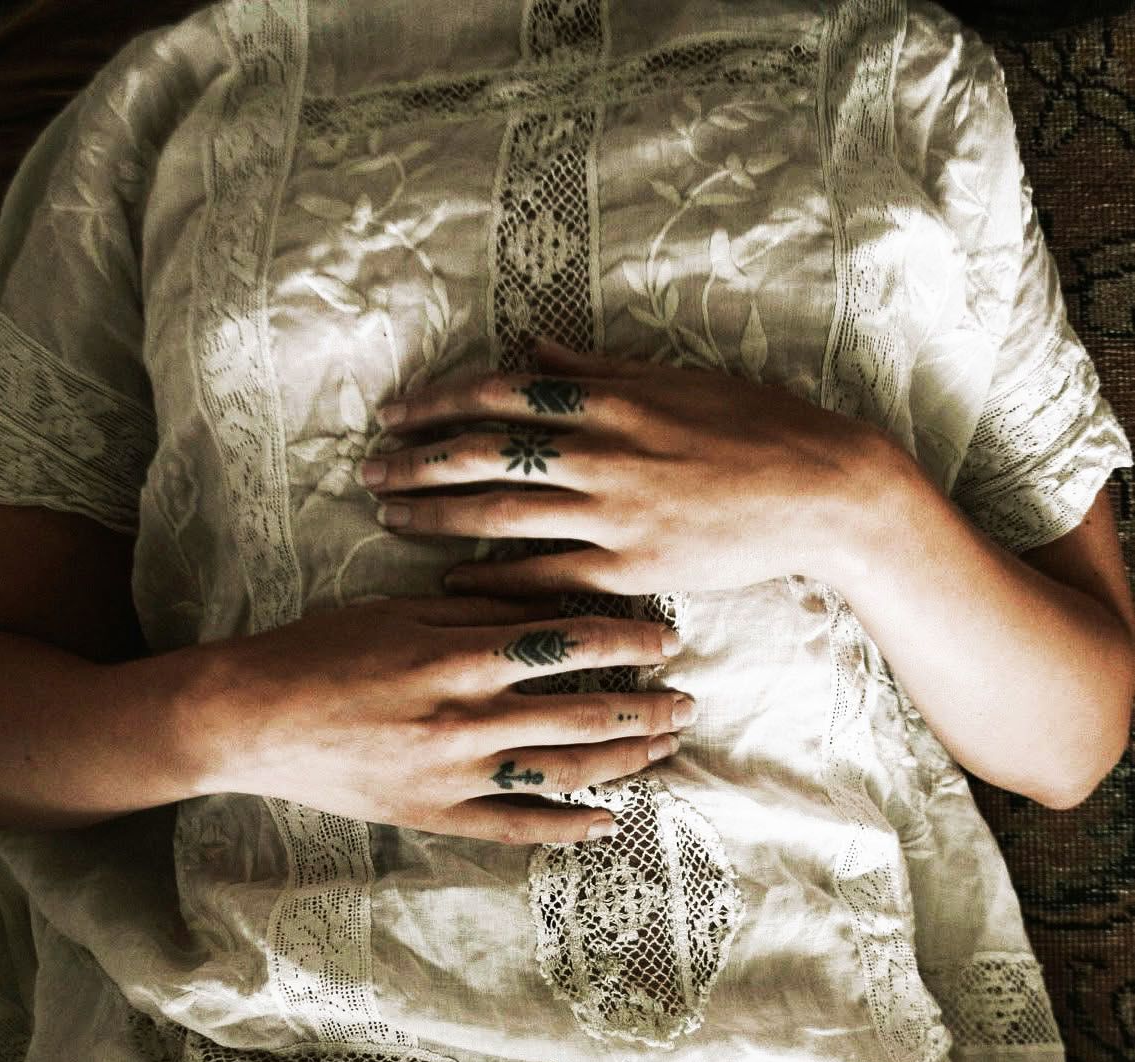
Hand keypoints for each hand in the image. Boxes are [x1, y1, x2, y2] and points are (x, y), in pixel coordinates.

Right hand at [194, 593, 695, 844]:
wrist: (253, 719)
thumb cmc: (320, 651)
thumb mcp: (398, 608)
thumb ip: (474, 608)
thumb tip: (546, 601)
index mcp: (459, 655)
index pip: (567, 645)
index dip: (626, 643)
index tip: (666, 642)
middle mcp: (467, 718)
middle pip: (582, 715)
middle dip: (644, 709)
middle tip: (687, 702)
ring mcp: (454, 775)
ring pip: (562, 774)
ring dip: (621, 763)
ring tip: (662, 751)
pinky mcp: (435, 816)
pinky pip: (514, 828)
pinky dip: (565, 829)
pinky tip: (606, 822)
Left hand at [360, 333, 869, 598]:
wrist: (820, 491)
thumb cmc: (754, 426)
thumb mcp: (675, 379)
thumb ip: (598, 370)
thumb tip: (536, 351)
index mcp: (609, 400)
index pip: (499, 395)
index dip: (438, 404)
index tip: (393, 414)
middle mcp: (602, 453)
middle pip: (483, 453)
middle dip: (416, 463)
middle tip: (367, 473)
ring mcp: (613, 514)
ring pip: (501, 515)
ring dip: (436, 518)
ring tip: (389, 521)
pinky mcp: (631, 569)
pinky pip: (544, 577)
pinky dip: (492, 580)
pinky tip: (451, 584)